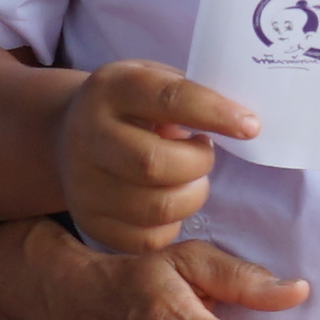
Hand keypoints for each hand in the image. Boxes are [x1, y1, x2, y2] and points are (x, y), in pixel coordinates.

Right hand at [55, 60, 250, 257]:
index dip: (214, 113)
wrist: (69, 136)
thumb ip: (190, 95)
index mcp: (111, 89)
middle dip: (197, 164)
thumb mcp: (153, 80)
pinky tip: (169, 198)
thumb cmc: (130, 108)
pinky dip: (173, 223)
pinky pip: (148, 239)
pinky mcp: (90, 222)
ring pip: (156, 208)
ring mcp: (83, 184)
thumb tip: (243, 124)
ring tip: (189, 178)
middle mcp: (88, 136)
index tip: (250, 126)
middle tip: (203, 152)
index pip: (168, 99)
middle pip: (154, 164)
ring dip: (191, 196)